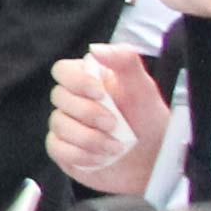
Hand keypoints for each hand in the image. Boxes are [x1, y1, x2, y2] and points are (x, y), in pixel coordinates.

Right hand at [50, 46, 162, 195]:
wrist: (152, 162)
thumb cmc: (149, 123)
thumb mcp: (144, 89)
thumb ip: (125, 62)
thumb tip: (96, 48)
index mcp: (90, 81)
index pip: (62, 70)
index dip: (76, 81)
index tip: (99, 93)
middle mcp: (74, 101)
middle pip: (58, 97)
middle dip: (88, 113)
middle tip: (114, 124)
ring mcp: (66, 126)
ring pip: (59, 124)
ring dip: (90, 138)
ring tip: (114, 146)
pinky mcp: (63, 150)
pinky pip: (57, 147)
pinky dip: (81, 154)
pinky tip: (100, 157)